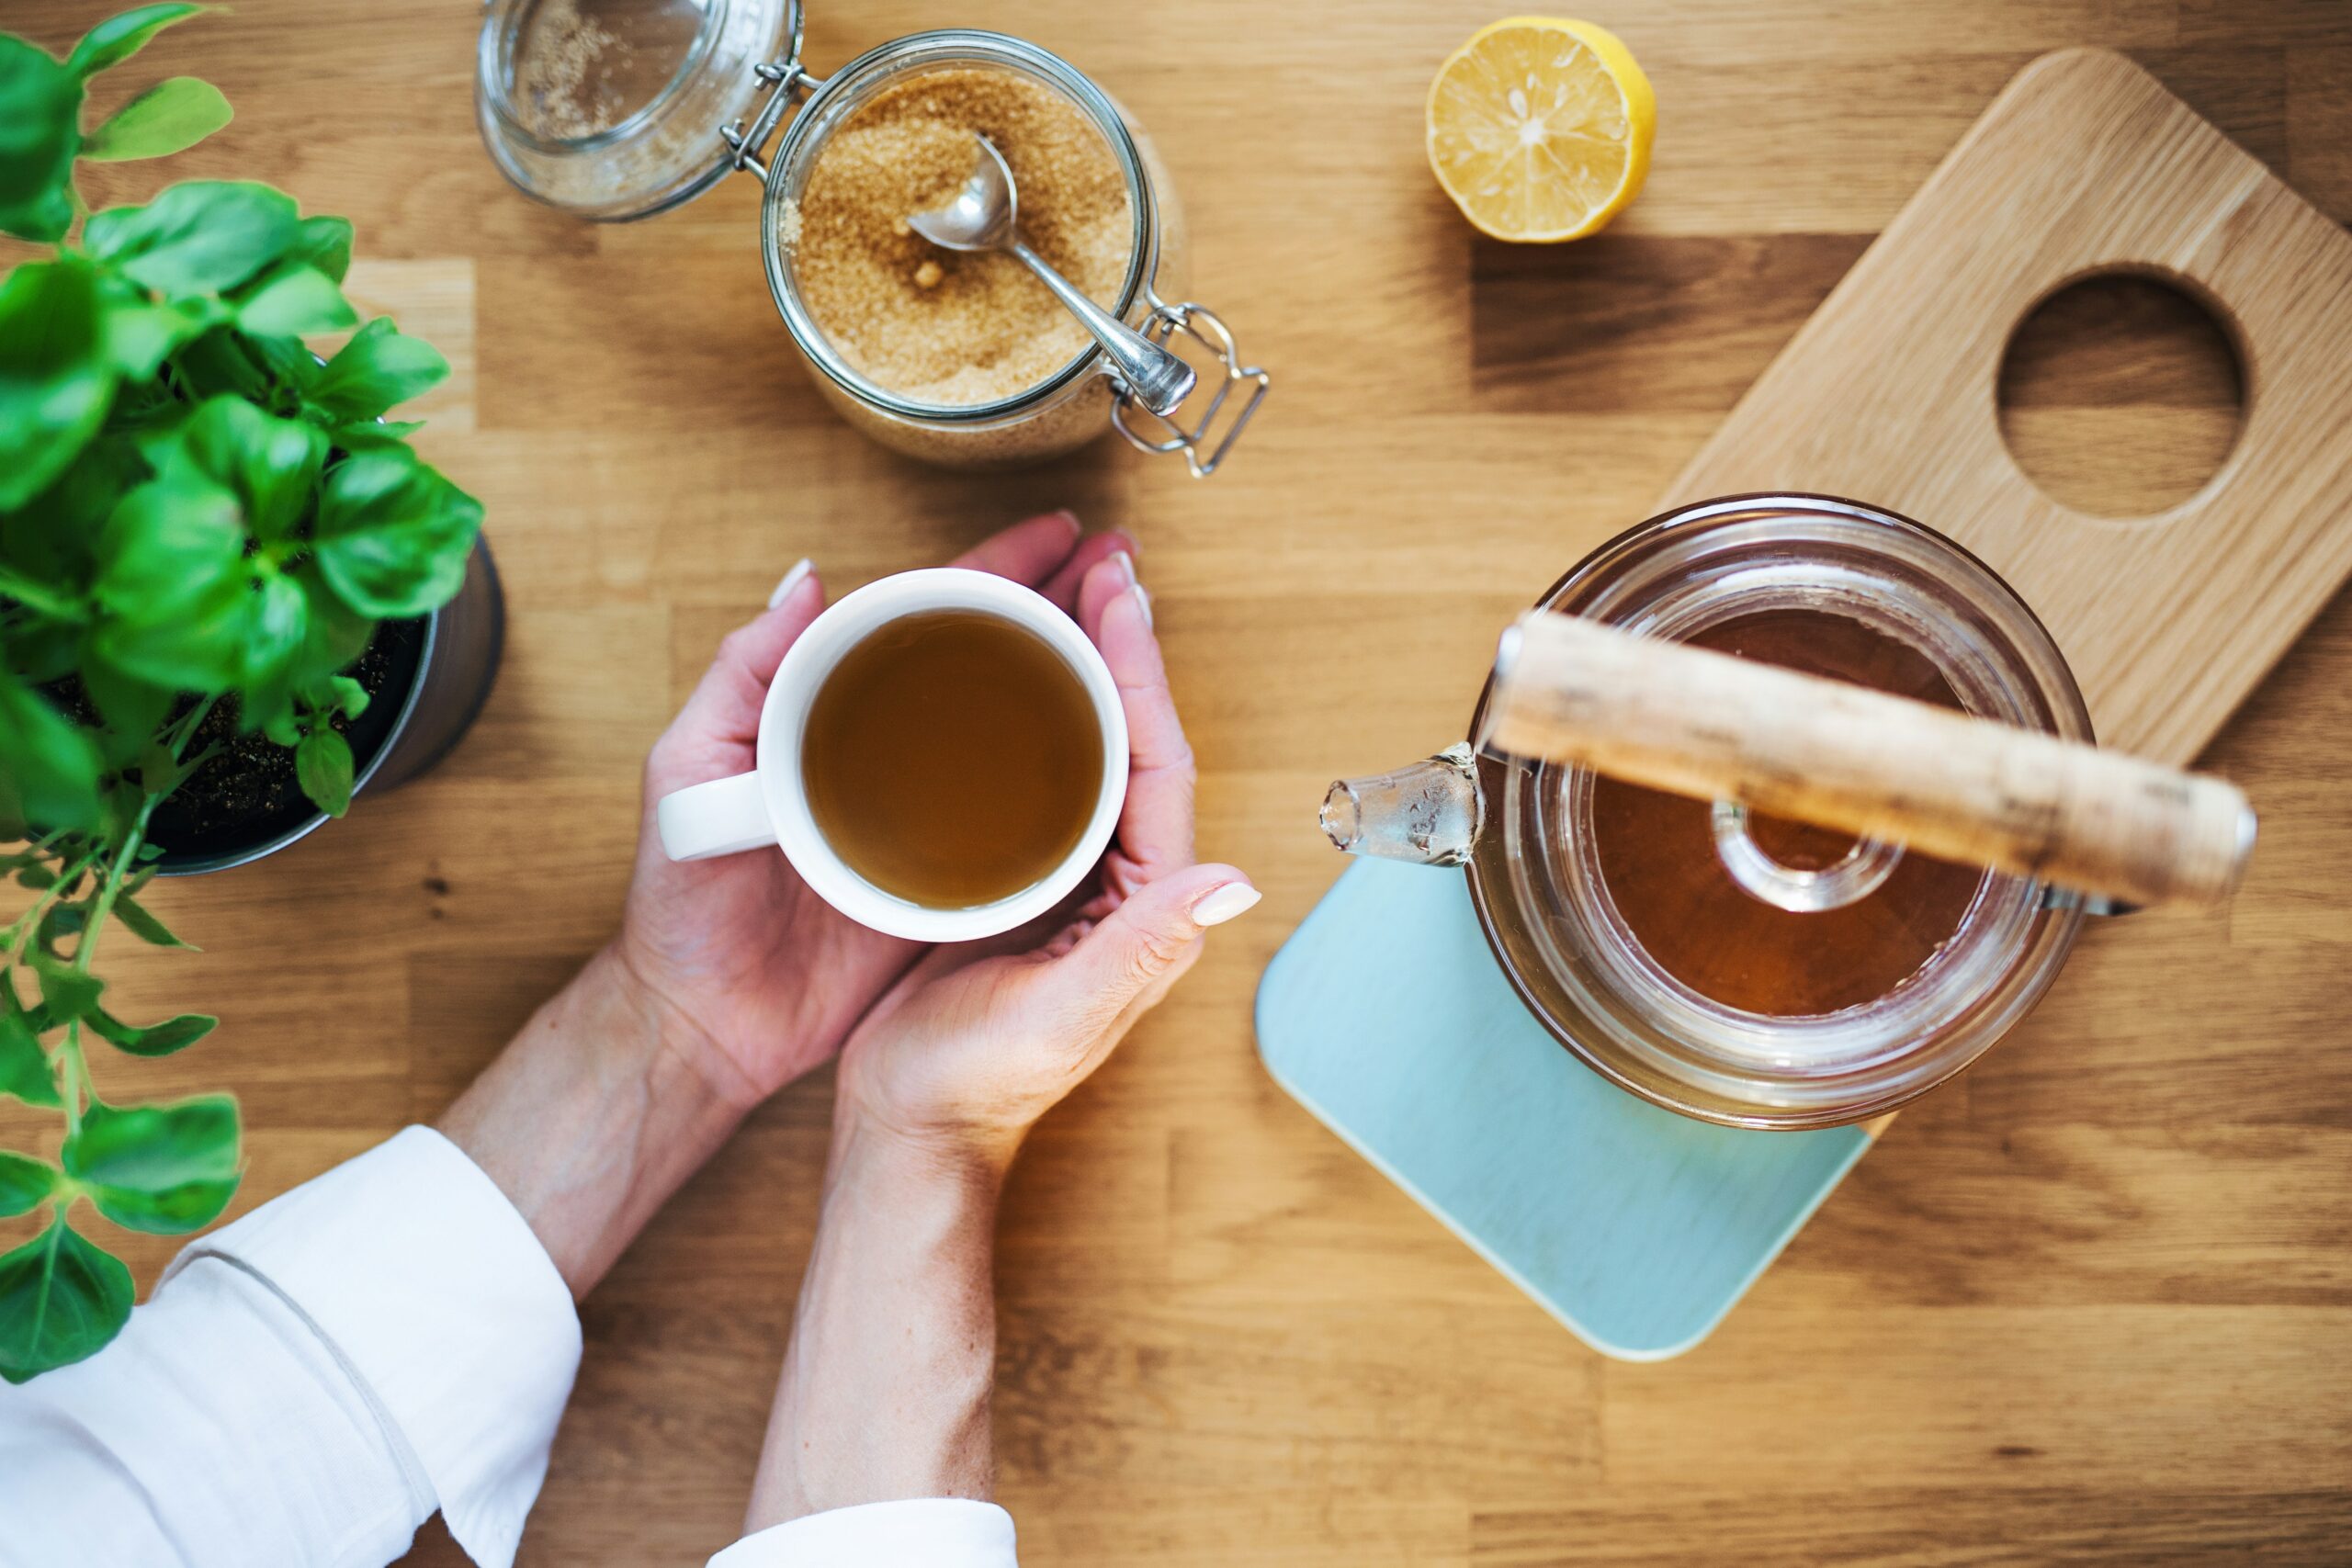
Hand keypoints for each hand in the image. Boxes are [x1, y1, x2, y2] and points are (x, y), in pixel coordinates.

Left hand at [610, 512, 1140, 1110]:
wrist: (703, 1024)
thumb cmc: (679, 903)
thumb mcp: (687, 772)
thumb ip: (741, 675)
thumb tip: (808, 578)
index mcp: (831, 708)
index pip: (927, 614)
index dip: (996, 568)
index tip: (1060, 532)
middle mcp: (890, 750)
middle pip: (989, 654)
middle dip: (1059, 600)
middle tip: (1121, 559)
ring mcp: (928, 812)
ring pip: (1019, 724)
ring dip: (1080, 671)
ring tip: (1136, 627)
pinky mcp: (956, 879)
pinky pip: (1028, 816)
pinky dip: (1077, 775)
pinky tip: (1120, 749)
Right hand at [835, 547, 1258, 1166]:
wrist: (910, 1130)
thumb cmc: (977, 1085)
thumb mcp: (1062, 1018)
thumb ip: (1145, 951)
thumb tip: (1235, 882)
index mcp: (1145, 900)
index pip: (1158, 759)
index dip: (1142, 671)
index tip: (1119, 596)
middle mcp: (1119, 877)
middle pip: (1128, 734)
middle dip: (1116, 644)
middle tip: (1098, 562)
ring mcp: (1067, 872)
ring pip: (1082, 743)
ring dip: (1074, 665)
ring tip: (1059, 588)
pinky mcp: (1011, 872)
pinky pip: (1032, 770)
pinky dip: (1022, 709)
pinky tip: (995, 668)